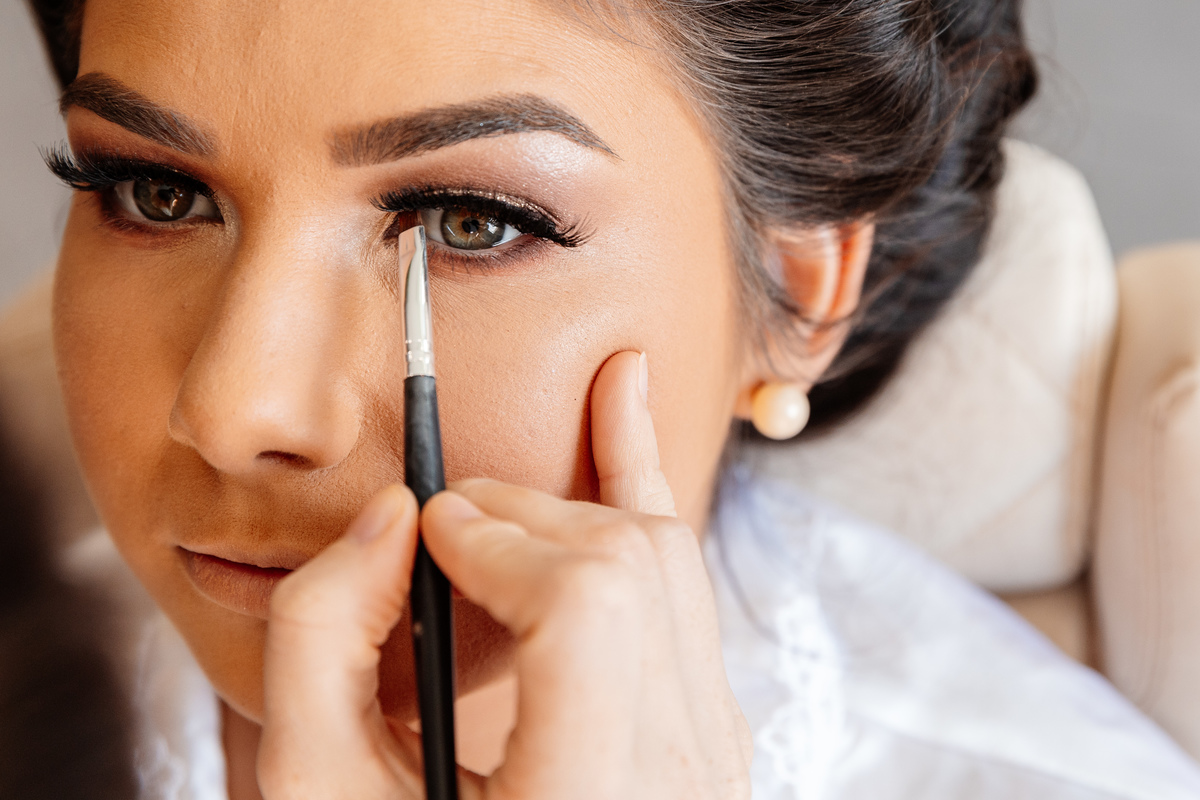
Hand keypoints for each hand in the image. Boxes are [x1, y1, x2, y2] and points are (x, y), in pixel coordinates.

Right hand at [257, 351, 752, 798]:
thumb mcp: (319, 796)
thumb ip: (322, 643)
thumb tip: (391, 518)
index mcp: (592, 799)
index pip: (585, 600)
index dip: (501, 534)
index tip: (425, 532)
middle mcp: (678, 779)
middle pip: (629, 566)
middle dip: (523, 515)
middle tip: (438, 523)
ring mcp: (710, 761)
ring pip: (671, 566)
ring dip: (584, 500)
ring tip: (567, 423)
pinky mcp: (706, 742)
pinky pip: (686, 600)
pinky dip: (647, 507)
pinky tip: (628, 417)